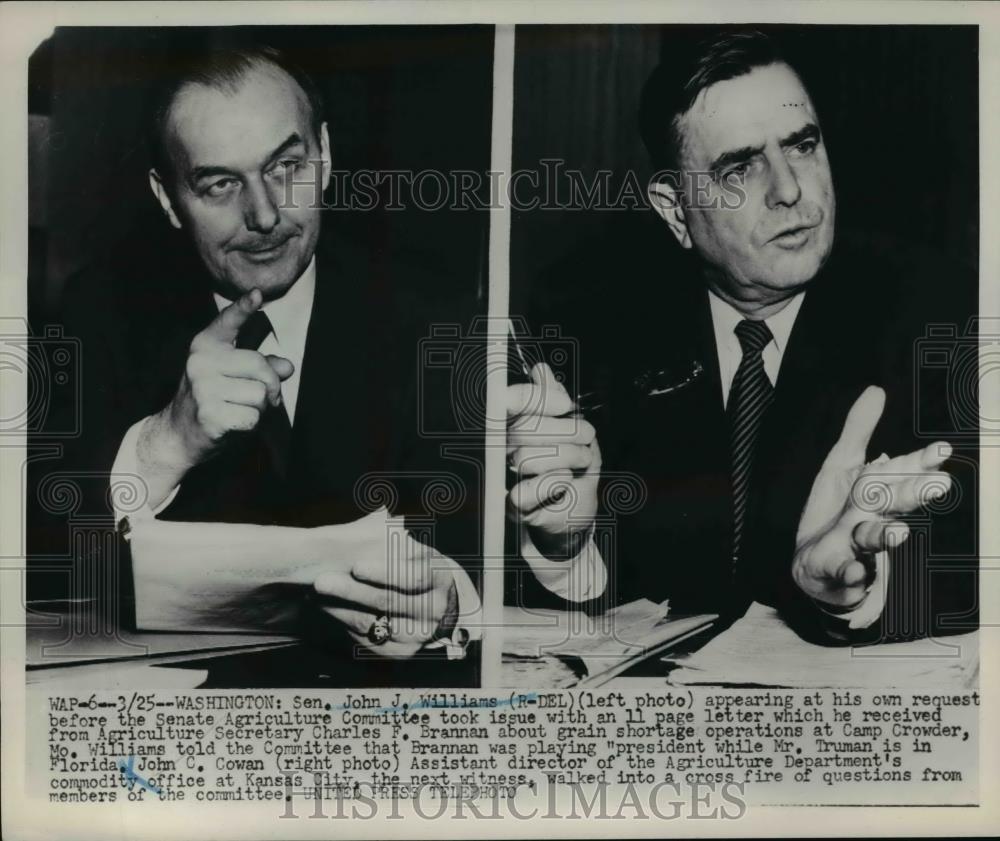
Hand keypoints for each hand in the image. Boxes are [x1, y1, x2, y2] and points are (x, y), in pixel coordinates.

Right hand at [137, 288, 293, 503]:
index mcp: (206, 346)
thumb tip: (287, 367)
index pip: (228, 322)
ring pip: (261, 394)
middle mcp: (202, 362)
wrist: (178, 433)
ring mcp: (204, 388)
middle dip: (270, 387)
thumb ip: (261, 366)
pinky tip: (233, 424)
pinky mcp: (210, 414)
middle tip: (260, 398)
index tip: (256, 294)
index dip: (243, 309)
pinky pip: (253, 417)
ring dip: (260, 408)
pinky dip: (251, 425)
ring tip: (239, 409)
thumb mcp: (232, 376)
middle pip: (261, 367)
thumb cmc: (212, 399)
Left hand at [309, 527, 458, 658]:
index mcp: (440, 578)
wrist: (436, 605)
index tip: (356, 565)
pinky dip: (344, 624)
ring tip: (316, 594)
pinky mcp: (401, 652)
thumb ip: (398, 534)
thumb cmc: (418, 567)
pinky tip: (326, 608)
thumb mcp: (417, 550)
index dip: (384, 572)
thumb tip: (382, 514)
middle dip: (352, 591)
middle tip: (321, 580)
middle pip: (389, 602)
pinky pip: (367, 639)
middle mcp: (434, 610)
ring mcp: (418, 634)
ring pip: (374, 622)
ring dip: (340, 608)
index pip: (413, 577)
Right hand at [506, 362, 600, 558]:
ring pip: (526, 458)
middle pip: (523, 429)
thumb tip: (539, 369)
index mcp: (514, 422)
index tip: (566, 405)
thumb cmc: (572, 464)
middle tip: (587, 436)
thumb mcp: (572, 426)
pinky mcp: (514, 506)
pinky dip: (556, 484)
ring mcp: (506, 476)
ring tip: (580, 461)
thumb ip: (554, 396)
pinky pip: (530, 490)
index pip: (510, 401)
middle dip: (566, 431)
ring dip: (568, 458)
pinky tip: (563, 484)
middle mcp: (503, 447)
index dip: (537, 399)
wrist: (575, 507)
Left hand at [792, 386, 952, 608]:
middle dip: (912, 494)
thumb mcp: (842, 467)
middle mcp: (871, 518)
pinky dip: (849, 573)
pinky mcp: (837, 570)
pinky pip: (843, 573)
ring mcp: (855, 547)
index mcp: (875, 492)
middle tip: (938, 486)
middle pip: (890, 503)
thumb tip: (877, 390)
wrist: (816, 566)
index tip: (942, 450)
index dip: (919, 463)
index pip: (898, 473)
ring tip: (896, 531)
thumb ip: (858, 431)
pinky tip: (853, 570)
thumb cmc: (836, 513)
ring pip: (870, 539)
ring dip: (883, 534)